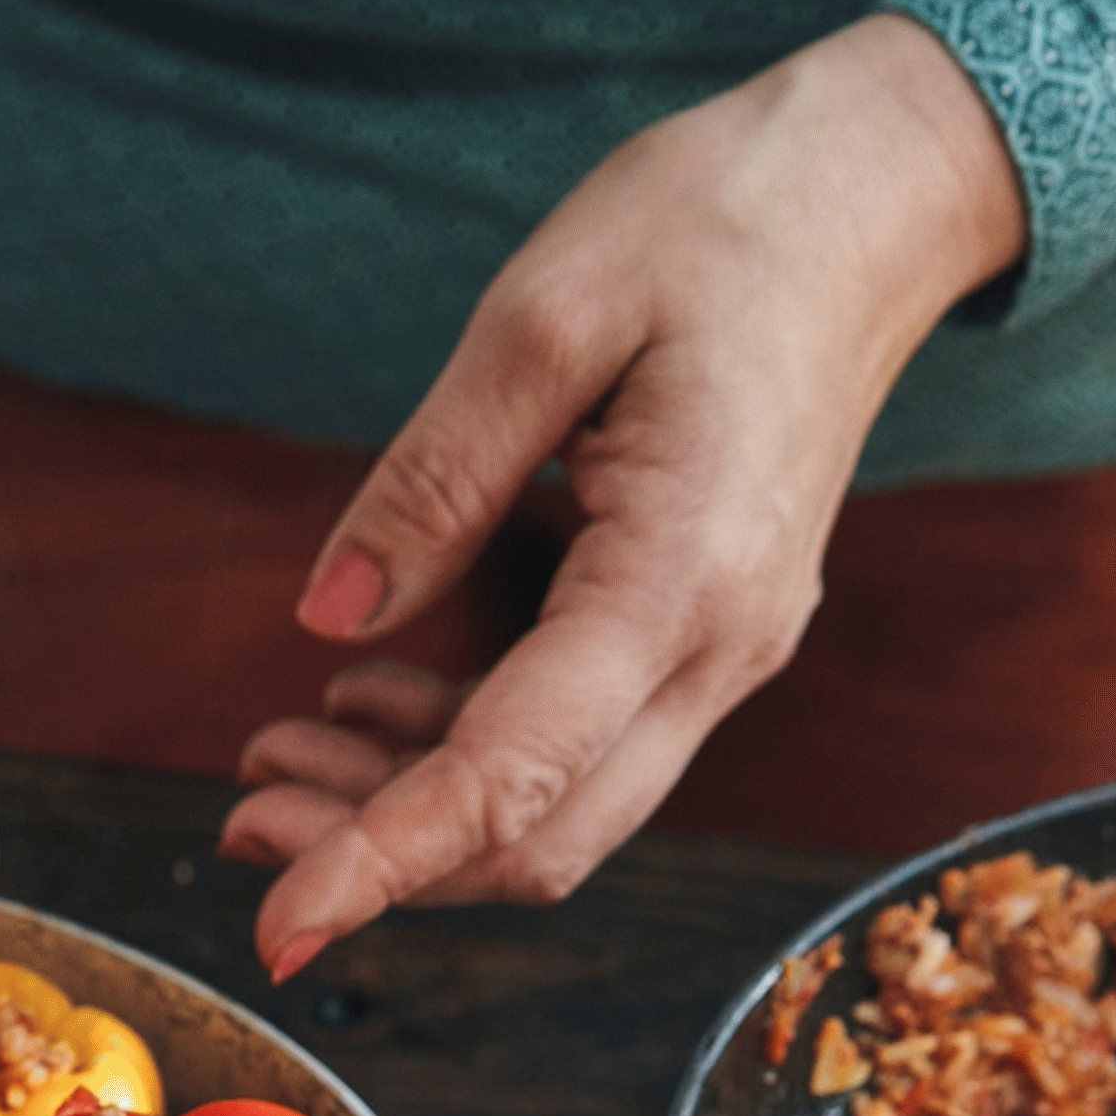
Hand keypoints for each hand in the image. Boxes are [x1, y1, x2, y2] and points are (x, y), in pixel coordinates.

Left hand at [220, 14, 1029, 979]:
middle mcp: (720, 645)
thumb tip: (328, 618)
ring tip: (275, 755)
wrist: (875, 194)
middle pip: (545, 834)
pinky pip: (581, 742)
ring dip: (414, 812)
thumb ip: (433, 478)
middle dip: (385, 857)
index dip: (385, 861)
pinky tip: (368, 696)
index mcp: (684, 575)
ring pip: (562, 807)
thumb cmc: (720, 220)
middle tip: (240, 817)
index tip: (277, 922)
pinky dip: (466, 754)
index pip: (516, 774)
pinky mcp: (704, 629)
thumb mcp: (545, 313)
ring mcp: (723, 647)